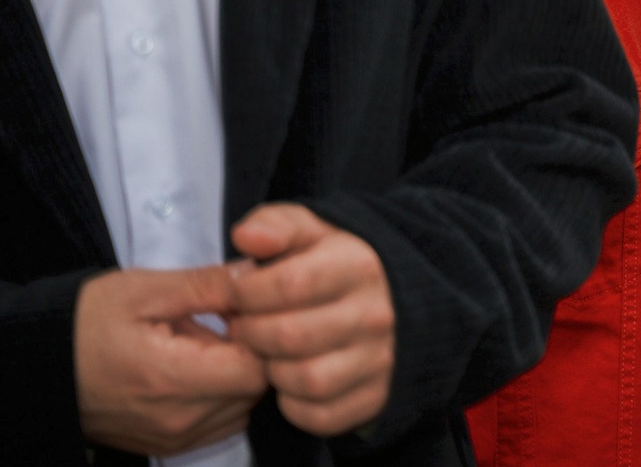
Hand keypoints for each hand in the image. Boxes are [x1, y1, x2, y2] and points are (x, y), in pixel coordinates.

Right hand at [76, 264, 268, 454]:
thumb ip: (209, 285)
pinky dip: (221, 398)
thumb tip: (259, 273)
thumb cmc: (87, 322)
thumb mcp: (146, 290)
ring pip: (241, 408)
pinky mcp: (166, 446)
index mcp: (173, 379)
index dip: (264, 334)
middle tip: (227, 322)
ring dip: (238, 376)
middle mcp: (178, 420)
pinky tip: (198, 369)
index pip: (259, 367)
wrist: (37, 368)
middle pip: (255, 389)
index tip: (244, 311)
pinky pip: (219, 425)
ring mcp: (172, 439)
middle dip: (254, 352)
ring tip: (207, 345)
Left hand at [225, 204, 395, 436]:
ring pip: (305, 379)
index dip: (246, 292)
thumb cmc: (340, 263)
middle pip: (290, 336)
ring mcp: (382, 359)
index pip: (286, 283)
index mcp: (361, 266)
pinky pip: (321, 416)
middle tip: (247, 326)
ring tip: (270, 353)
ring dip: (273, 370)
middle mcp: (378, 314)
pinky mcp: (377, 397)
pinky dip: (296, 404)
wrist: (400, 298)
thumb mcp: (313, 230)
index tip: (240, 293)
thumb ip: (276, 224)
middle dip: (252, 333)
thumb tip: (245, 236)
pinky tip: (292, 379)